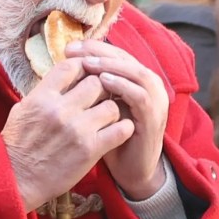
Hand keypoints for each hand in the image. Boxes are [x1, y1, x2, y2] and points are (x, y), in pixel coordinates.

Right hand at [1, 58, 134, 211]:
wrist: (16, 178)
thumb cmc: (18, 144)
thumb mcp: (22, 109)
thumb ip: (44, 92)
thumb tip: (62, 77)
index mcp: (42, 97)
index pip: (71, 66)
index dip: (82, 68)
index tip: (84, 76)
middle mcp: (60, 109)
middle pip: (96, 82)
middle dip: (100, 89)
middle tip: (99, 99)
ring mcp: (77, 129)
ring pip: (111, 105)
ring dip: (111, 110)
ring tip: (106, 118)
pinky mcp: (90, 150)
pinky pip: (120, 130)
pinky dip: (123, 129)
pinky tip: (116, 132)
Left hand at [65, 40, 169, 200]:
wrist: (130, 170)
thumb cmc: (110, 137)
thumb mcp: (98, 107)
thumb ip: (89, 87)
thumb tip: (64, 66)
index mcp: (134, 78)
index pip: (114, 54)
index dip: (92, 48)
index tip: (68, 48)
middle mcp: (148, 84)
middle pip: (124, 57)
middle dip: (98, 52)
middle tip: (75, 51)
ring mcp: (154, 99)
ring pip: (134, 71)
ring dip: (110, 66)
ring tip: (87, 63)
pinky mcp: (153, 117)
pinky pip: (140, 95)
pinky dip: (122, 86)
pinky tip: (103, 82)